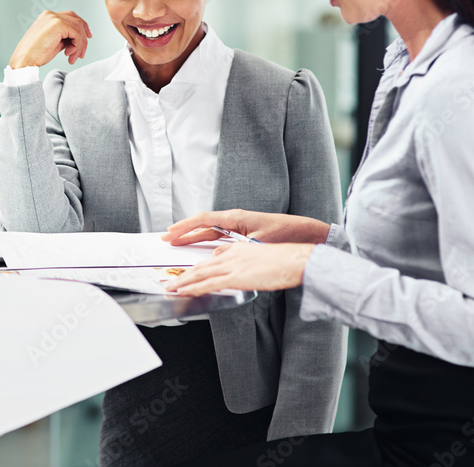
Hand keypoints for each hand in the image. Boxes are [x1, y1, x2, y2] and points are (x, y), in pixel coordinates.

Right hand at [9, 10, 91, 68]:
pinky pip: (76, 33)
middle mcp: (50, 14)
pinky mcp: (57, 24)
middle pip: (77, 20)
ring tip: (72, 57)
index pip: (71, 17)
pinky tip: (68, 54)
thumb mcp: (54, 43)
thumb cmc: (35, 55)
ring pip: (78, 27)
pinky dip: (77, 45)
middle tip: (81, 54)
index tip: (88, 38)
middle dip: (83, 37)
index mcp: (47, 17)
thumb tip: (78, 40)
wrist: (24, 61)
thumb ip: (65, 37)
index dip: (82, 27)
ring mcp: (54, 18)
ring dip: (80, 44)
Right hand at [162, 210, 330, 245]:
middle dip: (184, 231)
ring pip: (210, 230)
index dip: (185, 227)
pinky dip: (206, 240)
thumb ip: (237, 248)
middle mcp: (235, 220)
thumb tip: (216, 255)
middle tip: (166, 238)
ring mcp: (239, 226)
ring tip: (178, 242)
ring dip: (193, 236)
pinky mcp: (245, 233)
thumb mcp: (260, 242)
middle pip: (203, 224)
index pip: (203, 220)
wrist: (307, 234)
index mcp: (236, 218)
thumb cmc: (287, 235)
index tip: (170, 233)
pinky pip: (219, 235)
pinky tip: (201, 246)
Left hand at [165, 242, 314, 295]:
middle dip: (183, 275)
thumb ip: (240, 257)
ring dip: (183, 282)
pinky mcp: (236, 277)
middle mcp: (231, 256)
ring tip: (170, 288)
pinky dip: (194, 288)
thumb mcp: (258, 255)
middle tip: (169, 281)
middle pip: (201, 266)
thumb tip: (223, 259)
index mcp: (237, 250)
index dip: (196, 268)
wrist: (295, 260)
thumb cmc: (283, 260)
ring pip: (200, 274)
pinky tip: (183, 291)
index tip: (186, 274)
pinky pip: (209, 283)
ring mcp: (232, 266)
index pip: (211, 260)